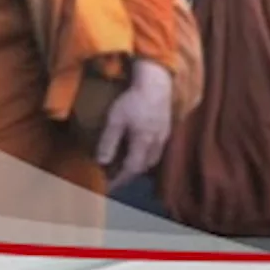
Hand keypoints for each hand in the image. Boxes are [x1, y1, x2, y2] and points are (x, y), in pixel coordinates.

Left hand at [98, 58, 172, 191]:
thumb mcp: (115, 120)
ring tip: (125, 162)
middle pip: (144, 167)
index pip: (131, 169)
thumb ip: (109, 142)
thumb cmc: (134, 100)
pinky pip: (157, 148)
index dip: (119, 180)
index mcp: (143, 143)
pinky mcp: (167, 127)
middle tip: (114, 175)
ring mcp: (164, 135)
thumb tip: (101, 163)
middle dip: (129, 174)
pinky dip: (146, 154)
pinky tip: (138, 146)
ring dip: (139, 164)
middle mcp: (157, 143)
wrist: (156, 82)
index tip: (108, 187)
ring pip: (153, 158)